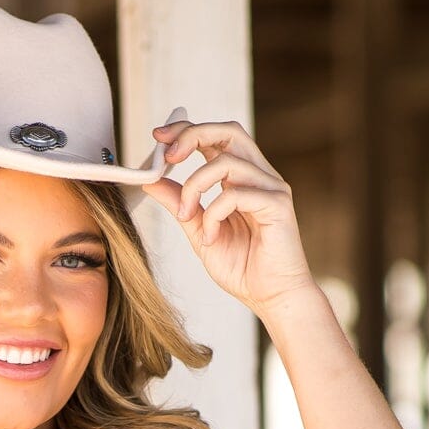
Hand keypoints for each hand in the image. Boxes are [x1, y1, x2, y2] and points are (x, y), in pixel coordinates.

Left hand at [140, 107, 317, 315]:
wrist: (271, 298)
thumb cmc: (242, 267)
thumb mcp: (199, 232)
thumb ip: (179, 204)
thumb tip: (151, 179)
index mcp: (241, 178)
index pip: (217, 137)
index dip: (188, 131)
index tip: (158, 138)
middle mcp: (259, 176)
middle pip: (228, 132)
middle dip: (192, 136)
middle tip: (167, 156)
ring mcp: (271, 187)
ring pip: (228, 162)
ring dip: (195, 187)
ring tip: (187, 217)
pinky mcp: (277, 205)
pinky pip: (236, 194)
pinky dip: (214, 214)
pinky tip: (212, 238)